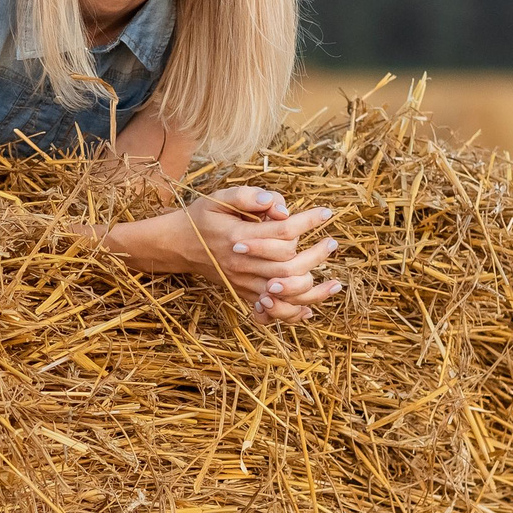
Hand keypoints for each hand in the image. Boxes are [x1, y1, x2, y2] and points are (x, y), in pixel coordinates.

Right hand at [110, 185, 344, 322]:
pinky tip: (308, 310)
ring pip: (284, 294)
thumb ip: (249, 196)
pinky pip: (270, 312)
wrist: (178, 245)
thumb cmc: (202, 218)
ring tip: (335, 282)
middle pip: (289, 265)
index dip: (308, 221)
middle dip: (317, 255)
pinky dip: (290, 315)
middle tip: (333, 242)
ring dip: (313, 291)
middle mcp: (242, 265)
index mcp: (239, 238)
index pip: (283, 231)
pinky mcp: (243, 294)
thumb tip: (280, 205)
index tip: (326, 212)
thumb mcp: (220, 198)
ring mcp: (243, 283)